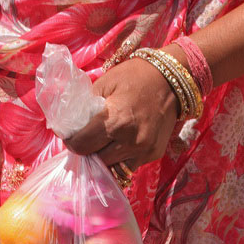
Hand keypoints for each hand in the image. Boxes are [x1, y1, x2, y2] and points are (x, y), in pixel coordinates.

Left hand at [63, 57, 178, 169]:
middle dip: (87, 150)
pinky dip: (120, 158)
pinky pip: (129, 165)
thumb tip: (71, 124)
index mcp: (114, 121)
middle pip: (95, 160)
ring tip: (102, 142)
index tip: (70, 136)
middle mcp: (130, 141)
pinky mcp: (154, 154)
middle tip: (85, 139)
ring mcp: (144, 151)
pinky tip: (119, 143)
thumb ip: (86, 105)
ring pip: (112, 167)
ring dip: (104, 157)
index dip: (72, 142)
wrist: (172, 80)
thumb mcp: (105, 83)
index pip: (82, 146)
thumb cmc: (135, 76)